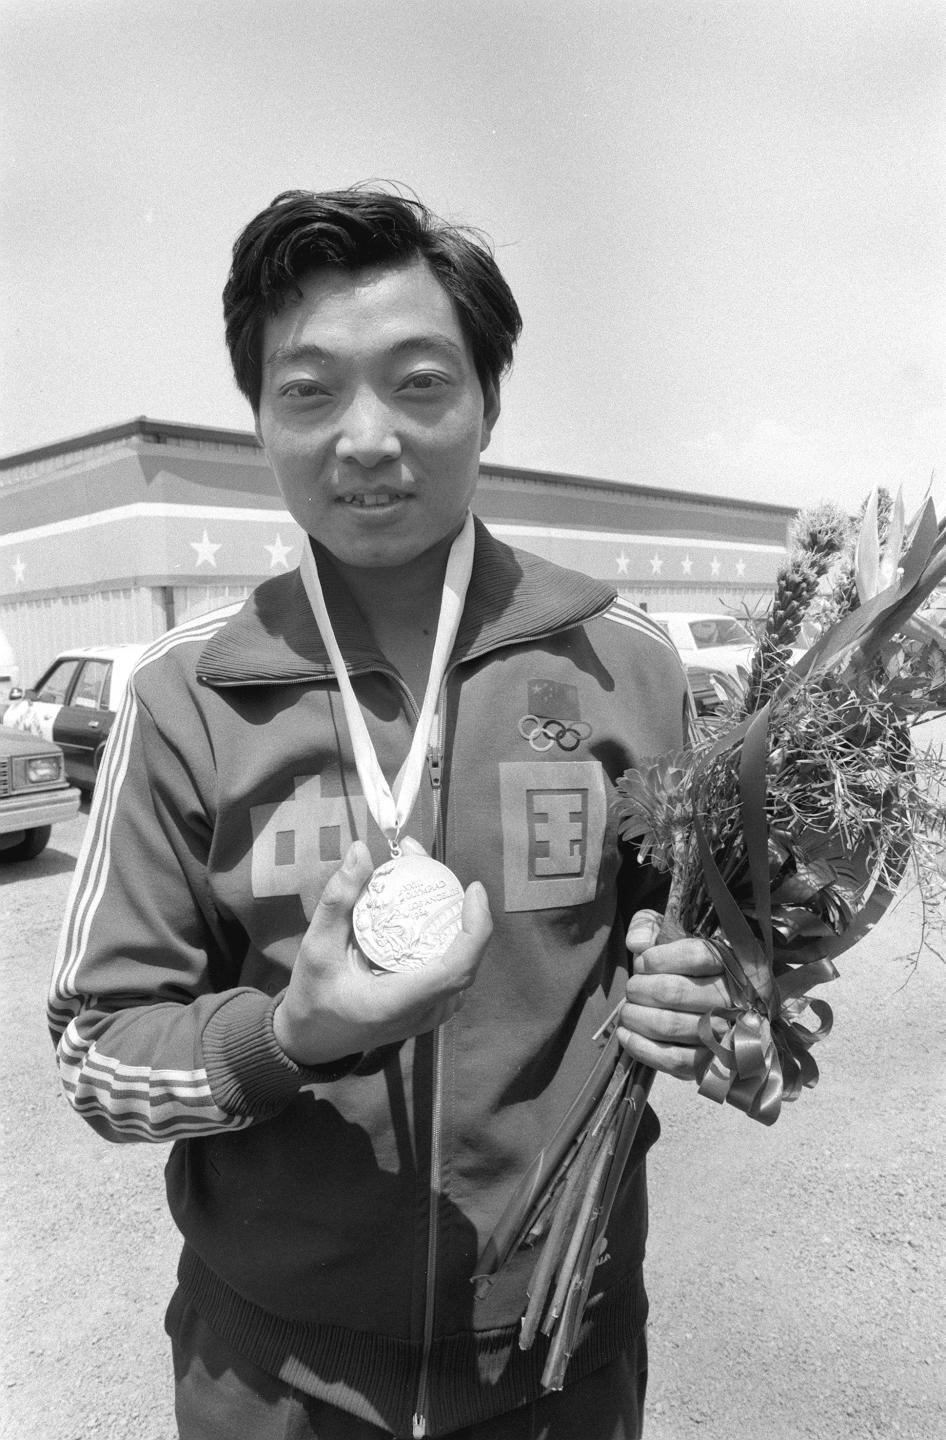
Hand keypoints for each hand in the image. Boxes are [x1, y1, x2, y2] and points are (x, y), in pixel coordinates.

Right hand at [273, 839, 491, 1065]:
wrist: (313, 1038)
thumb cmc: (313, 996)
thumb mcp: (316, 947)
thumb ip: (338, 900)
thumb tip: (362, 850)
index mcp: (398, 1003)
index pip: (457, 970)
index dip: (476, 929)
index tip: (474, 890)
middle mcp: (423, 1013)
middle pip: (464, 957)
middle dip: (456, 905)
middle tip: (425, 861)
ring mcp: (432, 1013)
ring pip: (460, 959)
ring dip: (450, 915)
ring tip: (422, 872)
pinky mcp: (432, 1007)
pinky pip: (450, 965)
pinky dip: (442, 931)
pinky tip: (422, 902)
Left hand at [616, 909, 729, 1080]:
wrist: (735, 1012)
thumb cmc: (698, 967)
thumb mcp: (679, 932)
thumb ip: (653, 926)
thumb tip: (635, 943)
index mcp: (738, 960)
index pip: (695, 955)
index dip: (658, 958)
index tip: (643, 962)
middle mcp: (740, 998)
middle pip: (674, 991)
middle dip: (639, 989)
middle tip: (632, 989)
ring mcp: (730, 1034)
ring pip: (670, 1025)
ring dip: (636, 1017)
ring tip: (627, 1011)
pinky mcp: (715, 1064)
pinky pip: (674, 1059)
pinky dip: (641, 1047)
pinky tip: (626, 1035)